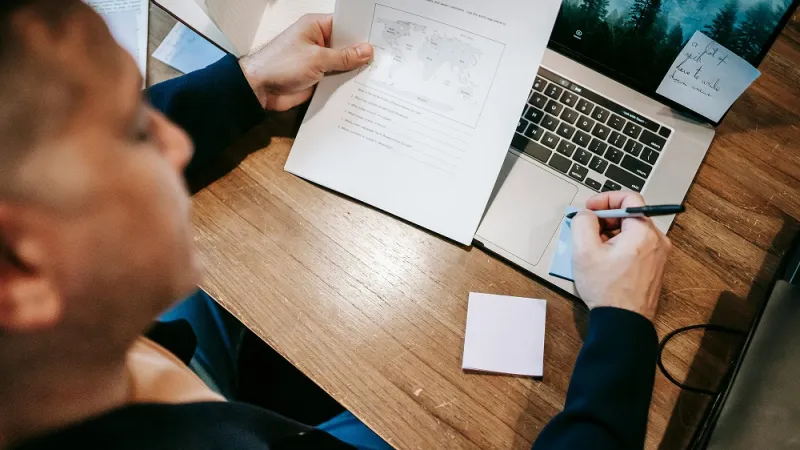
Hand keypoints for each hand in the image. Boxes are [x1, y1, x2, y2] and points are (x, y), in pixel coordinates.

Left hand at [238, 14, 373, 111]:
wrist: (259, 89)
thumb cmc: (280, 64)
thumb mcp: (316, 58)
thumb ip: (343, 56)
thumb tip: (366, 51)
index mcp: (316, 26)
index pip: (345, 24)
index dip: (362, 31)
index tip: (382, 37)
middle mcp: (318, 41)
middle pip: (346, 45)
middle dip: (362, 52)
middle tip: (387, 58)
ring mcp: (318, 60)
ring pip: (343, 63)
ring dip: (356, 70)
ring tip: (380, 74)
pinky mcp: (318, 78)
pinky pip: (337, 78)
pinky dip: (347, 83)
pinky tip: (364, 88)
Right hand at [571, 192, 671, 320]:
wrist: (623, 322)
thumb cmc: (607, 290)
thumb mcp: (584, 251)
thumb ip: (582, 223)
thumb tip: (585, 214)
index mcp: (643, 232)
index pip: (628, 198)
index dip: (605, 199)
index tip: (590, 209)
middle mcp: (657, 241)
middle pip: (630, 215)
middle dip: (605, 219)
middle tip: (586, 230)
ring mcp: (658, 255)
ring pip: (632, 232)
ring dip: (610, 234)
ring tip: (593, 249)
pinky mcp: (654, 268)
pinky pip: (636, 247)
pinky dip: (619, 247)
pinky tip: (604, 261)